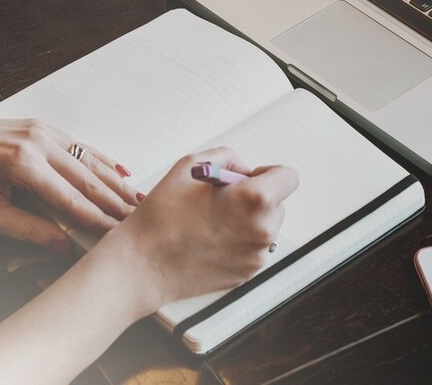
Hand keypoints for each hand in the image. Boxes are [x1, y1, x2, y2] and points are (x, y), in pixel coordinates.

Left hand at [0, 109, 139, 251]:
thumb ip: (26, 229)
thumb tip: (62, 246)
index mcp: (23, 165)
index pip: (71, 199)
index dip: (97, 220)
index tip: (117, 235)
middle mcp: (39, 142)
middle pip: (88, 178)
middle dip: (115, 201)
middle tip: (139, 219)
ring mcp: (44, 130)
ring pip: (90, 160)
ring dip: (115, 181)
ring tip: (138, 200)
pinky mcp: (44, 126)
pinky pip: (81, 146)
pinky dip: (103, 161)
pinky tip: (122, 172)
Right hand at [104, 146, 298, 312]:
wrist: (143, 264)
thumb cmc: (163, 213)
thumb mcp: (191, 165)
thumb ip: (228, 158)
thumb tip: (245, 171)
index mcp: (255, 199)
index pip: (288, 177)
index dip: (268, 173)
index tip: (248, 178)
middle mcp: (264, 229)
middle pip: (278, 203)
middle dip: (256, 197)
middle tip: (222, 200)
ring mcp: (257, 255)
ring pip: (265, 227)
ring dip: (248, 220)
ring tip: (211, 221)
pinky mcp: (247, 274)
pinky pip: (253, 248)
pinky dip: (239, 241)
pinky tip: (209, 240)